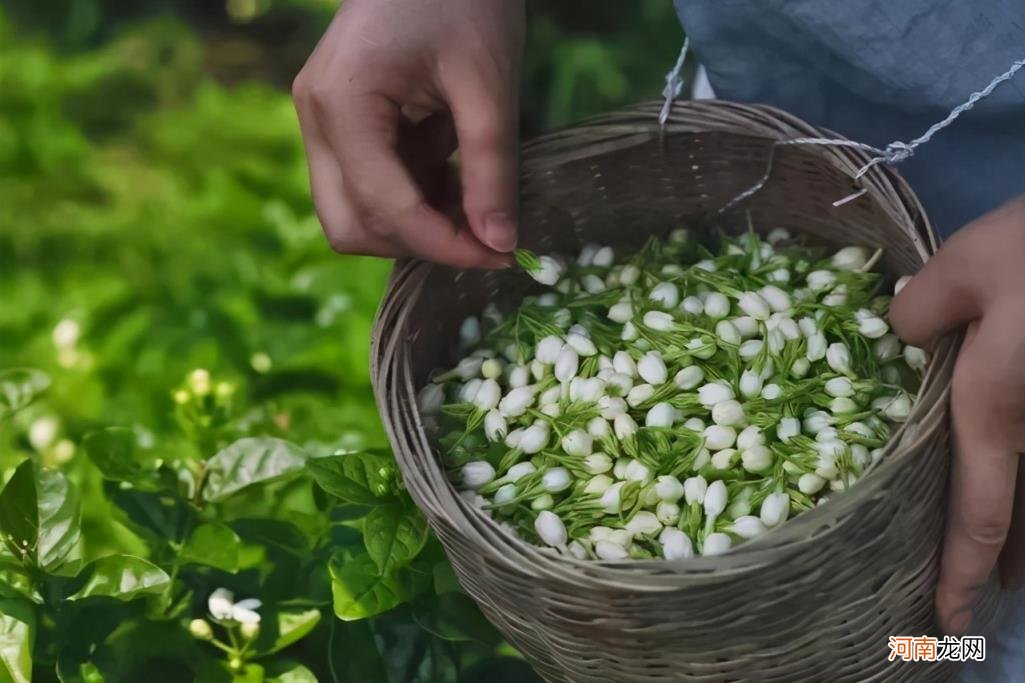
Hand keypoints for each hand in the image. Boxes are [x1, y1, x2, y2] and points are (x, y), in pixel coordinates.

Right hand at [292, 0, 524, 267]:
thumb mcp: (488, 83)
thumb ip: (491, 168)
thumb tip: (501, 244)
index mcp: (342, 101)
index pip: (385, 207)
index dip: (445, 244)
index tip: (502, 256)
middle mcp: (314, 117)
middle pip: (350, 225)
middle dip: (419, 241)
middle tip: (485, 232)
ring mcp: (319, 119)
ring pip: (353, 213)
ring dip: (414, 221)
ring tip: (471, 190)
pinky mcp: (336, 121)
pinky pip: (365, 185)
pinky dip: (410, 194)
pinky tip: (451, 165)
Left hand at [890, 196, 1024, 633]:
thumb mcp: (965, 263)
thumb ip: (920, 310)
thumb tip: (901, 333)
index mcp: (1000, 411)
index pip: (978, 514)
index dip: (962, 572)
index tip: (952, 620)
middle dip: (1005, 561)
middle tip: (981, 592)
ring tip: (1011, 557)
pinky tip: (1024, 480)